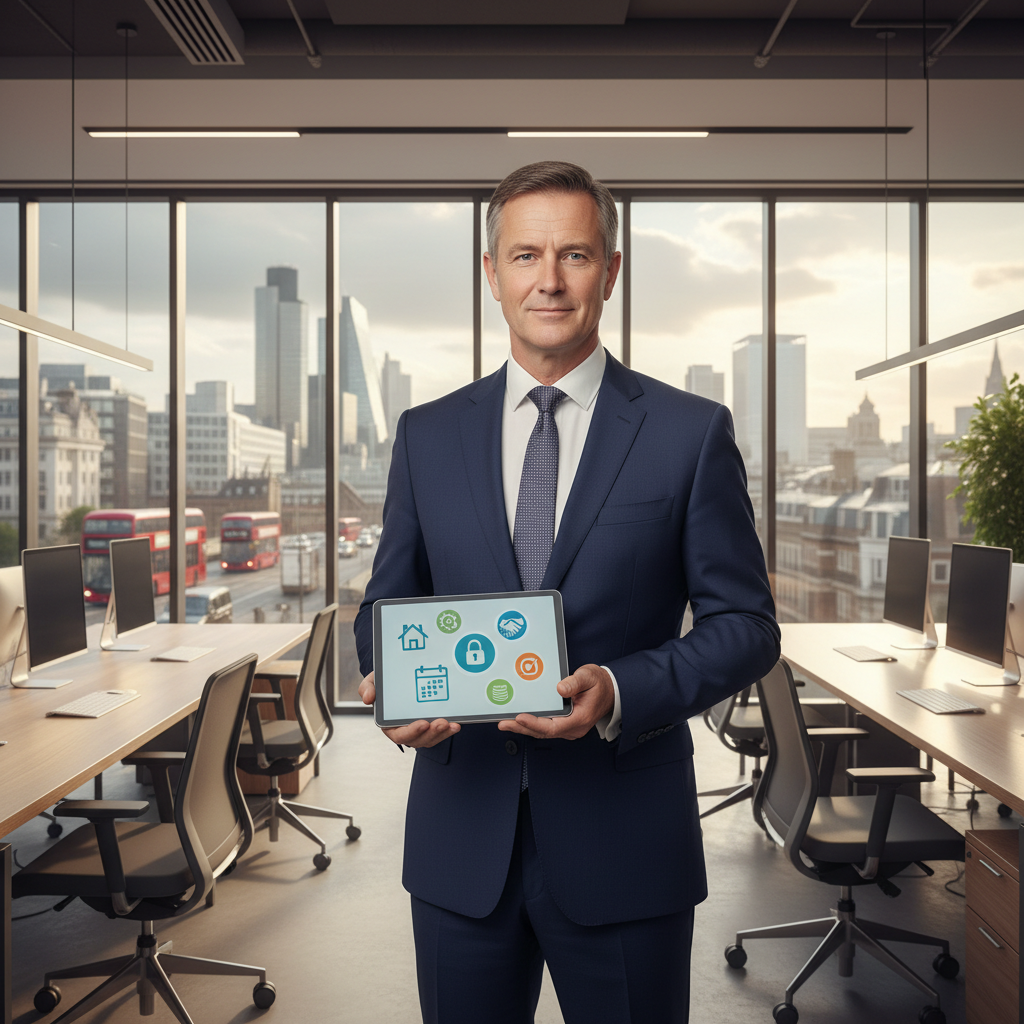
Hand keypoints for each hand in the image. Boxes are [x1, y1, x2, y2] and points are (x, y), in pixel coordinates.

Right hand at [359, 670, 460, 748]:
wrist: (397, 677)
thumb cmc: (384, 684)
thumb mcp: (372, 682)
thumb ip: (367, 688)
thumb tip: (368, 698)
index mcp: (389, 725)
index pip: (400, 734)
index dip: (411, 732)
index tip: (422, 723)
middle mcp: (405, 730)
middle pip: (419, 739)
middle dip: (431, 733)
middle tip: (441, 723)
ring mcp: (419, 728)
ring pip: (431, 737)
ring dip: (443, 733)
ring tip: (452, 725)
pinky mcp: (431, 724)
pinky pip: (440, 732)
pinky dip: (448, 730)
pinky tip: (456, 723)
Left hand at [497, 664, 613, 740]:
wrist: (610, 691)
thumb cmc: (600, 685)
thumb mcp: (589, 677)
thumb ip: (575, 682)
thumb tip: (560, 688)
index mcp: (580, 719)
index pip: (553, 726)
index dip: (534, 724)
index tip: (520, 717)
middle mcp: (573, 728)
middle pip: (543, 732)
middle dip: (522, 728)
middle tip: (503, 723)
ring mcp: (568, 728)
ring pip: (542, 732)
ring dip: (523, 728)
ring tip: (505, 722)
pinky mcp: (564, 724)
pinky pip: (545, 727)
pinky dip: (531, 724)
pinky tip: (519, 719)